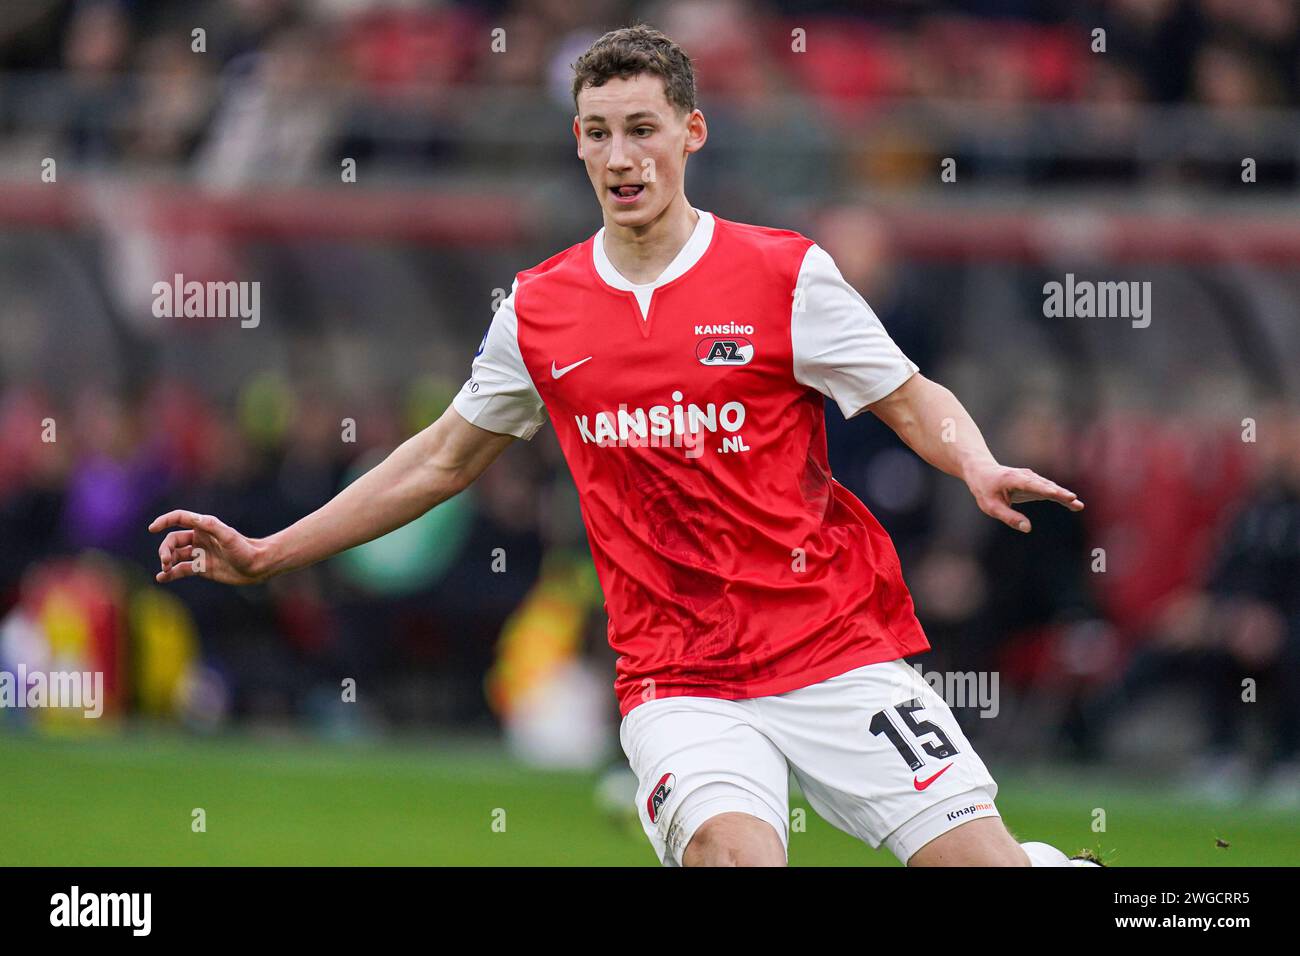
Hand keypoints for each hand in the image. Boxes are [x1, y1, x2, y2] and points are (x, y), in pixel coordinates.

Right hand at [148, 511, 268, 584]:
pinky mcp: (201, 568)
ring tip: (165, 569)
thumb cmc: (245, 549)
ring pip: (175, 555)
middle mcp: (199, 538)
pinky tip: (162, 578)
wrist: (257, 566)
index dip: (165, 521)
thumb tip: (195, 519)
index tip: (152, 528)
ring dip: (166, 561)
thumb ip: (212, 527)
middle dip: (165, 549)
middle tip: (165, 561)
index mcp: (204, 527)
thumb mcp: (229, 537)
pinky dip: (170, 574)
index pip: (180, 518)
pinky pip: (181, 569)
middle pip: (173, 540)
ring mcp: (199, 553)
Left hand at [964, 462, 1083, 532]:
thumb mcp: (991, 506)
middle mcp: (1026, 476)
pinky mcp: (1034, 483)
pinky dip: (1060, 496)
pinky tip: (1073, 503)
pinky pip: (1049, 490)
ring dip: (1064, 496)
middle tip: (1075, 501)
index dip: (1049, 491)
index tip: (1062, 495)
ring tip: (1078, 506)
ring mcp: (1031, 478)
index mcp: (1014, 479)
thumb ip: (1009, 517)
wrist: (982, 471)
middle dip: (1060, 494)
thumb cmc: (985, 489)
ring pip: (1050, 487)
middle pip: (1046, 486)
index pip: (1034, 486)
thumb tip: (1027, 528)